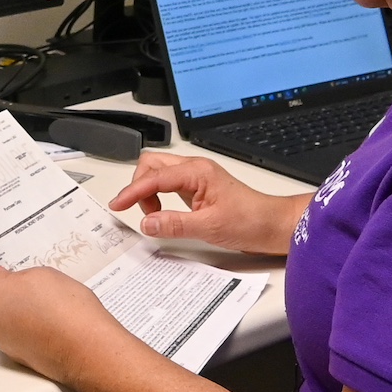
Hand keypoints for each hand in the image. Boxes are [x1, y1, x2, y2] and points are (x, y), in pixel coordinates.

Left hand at [0, 260, 131, 386]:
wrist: (87, 350)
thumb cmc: (69, 310)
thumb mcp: (47, 275)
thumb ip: (24, 277)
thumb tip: (19, 285)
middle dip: (8, 293)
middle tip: (34, 289)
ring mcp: (2, 339)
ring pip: (3, 318)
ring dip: (18, 312)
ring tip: (47, 310)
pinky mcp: (15, 356)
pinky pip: (15, 336)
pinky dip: (26, 331)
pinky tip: (49, 328)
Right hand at [109, 150, 306, 254]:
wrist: (273, 225)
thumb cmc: (251, 220)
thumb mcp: (210, 227)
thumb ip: (175, 224)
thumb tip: (147, 222)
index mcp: (197, 172)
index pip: (154, 177)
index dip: (133, 191)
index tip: (118, 204)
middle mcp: (195, 170)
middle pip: (152, 165)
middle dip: (139, 186)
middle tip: (137, 211)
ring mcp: (196, 179)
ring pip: (159, 174)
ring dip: (148, 191)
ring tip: (153, 215)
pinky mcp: (198, 189)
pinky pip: (169, 186)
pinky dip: (158, 196)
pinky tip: (163, 213)